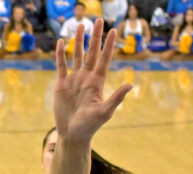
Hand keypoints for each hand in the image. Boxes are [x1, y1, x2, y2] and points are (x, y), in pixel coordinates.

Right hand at [53, 19, 131, 142]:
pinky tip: (61, 42)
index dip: (108, 44)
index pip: (104, 59)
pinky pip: (61, 66)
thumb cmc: (90, 126)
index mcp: (97, 82)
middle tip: (98, 20)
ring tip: (81, 25)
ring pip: (77, 55)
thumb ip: (116, 97)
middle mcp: (86, 78)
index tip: (113, 30)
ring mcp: (74, 80)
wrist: (73, 134)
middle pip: (91, 52)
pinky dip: (61, 54)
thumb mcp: (105, 111)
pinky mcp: (62, 85)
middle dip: (95, 37)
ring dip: (79, 41)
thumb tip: (131, 84)